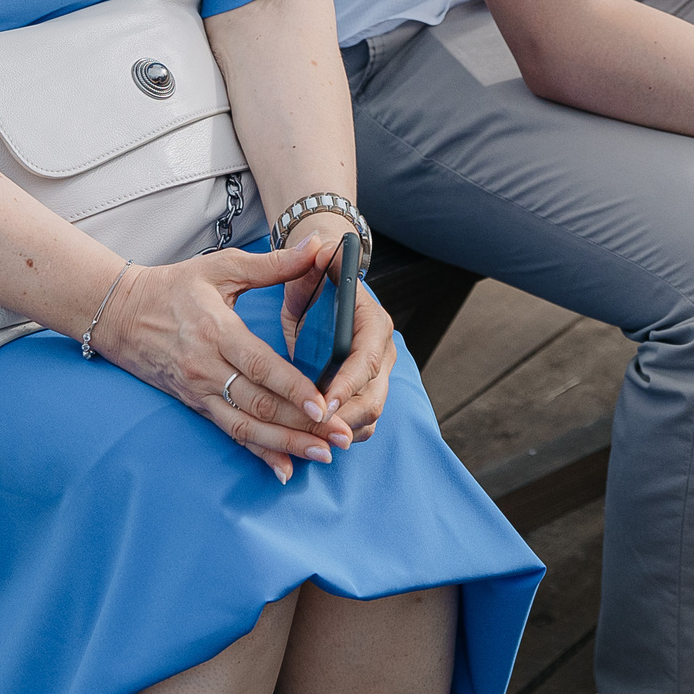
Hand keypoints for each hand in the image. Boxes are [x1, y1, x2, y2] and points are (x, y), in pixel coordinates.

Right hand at [97, 245, 350, 480]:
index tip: (322, 403)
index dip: (291, 387)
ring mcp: (199, 391)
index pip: (258, 365)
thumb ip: (273, 264)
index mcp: (216, 331)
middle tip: (341, 435)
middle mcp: (206, 368)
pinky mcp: (196, 405)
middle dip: (302, 424)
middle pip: (259, 404)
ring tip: (323, 454)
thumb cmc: (174, 286)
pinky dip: (259, 454)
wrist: (120, 314)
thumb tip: (317, 248)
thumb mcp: (221, 268)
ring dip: (287, 444)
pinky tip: (285, 470)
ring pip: (247, 426)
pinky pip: (231, 433)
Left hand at [278, 214, 396, 443]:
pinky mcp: (364, 390)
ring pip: (369, 415)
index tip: (323, 403)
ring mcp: (376, 374)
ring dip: (344, 432)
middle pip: (373, 396)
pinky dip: (341, 434)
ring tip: (314, 444)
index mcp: (374, 322)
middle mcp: (381, 351)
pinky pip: (360, 422)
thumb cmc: (317, 279)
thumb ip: (315, 260)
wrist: (326, 287)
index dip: (347, 384)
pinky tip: (316, 443)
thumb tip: (319, 248)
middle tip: (315, 436)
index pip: (366, 359)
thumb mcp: (312, 267)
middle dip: (345, 419)